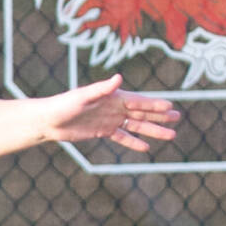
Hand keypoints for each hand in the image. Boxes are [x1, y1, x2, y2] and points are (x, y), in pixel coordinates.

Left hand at [41, 75, 180, 153]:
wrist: (48, 120)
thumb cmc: (64, 104)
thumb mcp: (84, 96)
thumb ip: (102, 89)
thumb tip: (119, 78)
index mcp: (112, 97)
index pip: (138, 101)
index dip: (155, 104)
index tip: (171, 106)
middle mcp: (114, 108)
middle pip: (142, 113)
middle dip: (160, 116)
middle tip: (177, 118)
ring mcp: (109, 120)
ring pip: (136, 126)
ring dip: (152, 130)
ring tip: (170, 135)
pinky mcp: (102, 132)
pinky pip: (122, 138)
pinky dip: (133, 142)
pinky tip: (146, 148)